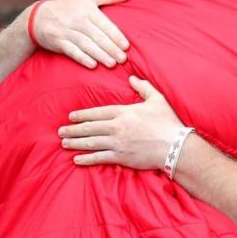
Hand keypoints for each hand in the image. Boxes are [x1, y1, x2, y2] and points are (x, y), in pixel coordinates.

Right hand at [32, 0, 133, 68]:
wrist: (40, 16)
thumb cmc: (70, 6)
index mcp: (87, 8)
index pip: (104, 24)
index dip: (116, 36)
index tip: (126, 46)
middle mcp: (77, 19)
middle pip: (97, 36)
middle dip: (111, 49)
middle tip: (123, 59)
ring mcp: (67, 31)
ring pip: (86, 45)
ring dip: (100, 55)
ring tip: (112, 64)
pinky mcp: (58, 42)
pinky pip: (72, 51)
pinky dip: (82, 58)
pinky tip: (93, 65)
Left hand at [60, 76, 183, 168]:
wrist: (176, 146)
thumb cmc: (168, 122)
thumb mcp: (157, 99)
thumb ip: (143, 87)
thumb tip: (132, 78)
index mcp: (124, 112)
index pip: (97, 112)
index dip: (82, 115)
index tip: (71, 117)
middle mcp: (117, 127)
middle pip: (90, 128)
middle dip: (73, 129)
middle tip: (61, 131)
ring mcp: (118, 143)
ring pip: (91, 142)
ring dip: (76, 143)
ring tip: (64, 143)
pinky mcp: (122, 157)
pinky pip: (100, 158)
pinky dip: (87, 159)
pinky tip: (76, 159)